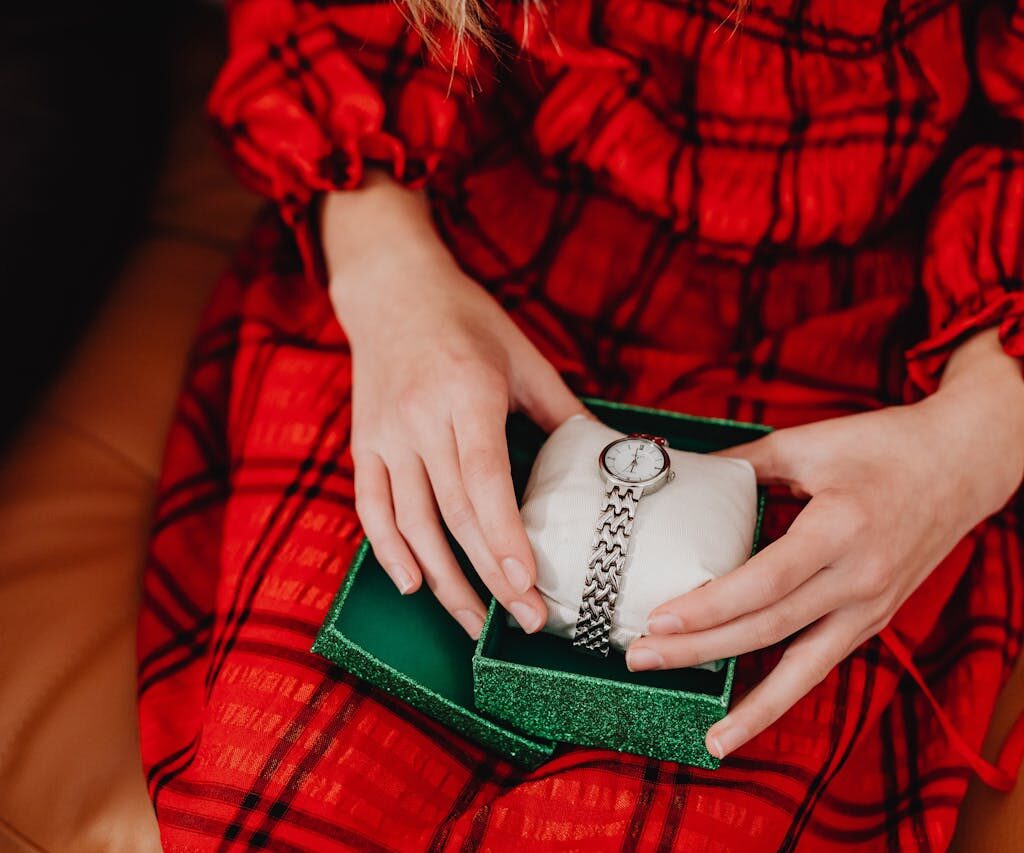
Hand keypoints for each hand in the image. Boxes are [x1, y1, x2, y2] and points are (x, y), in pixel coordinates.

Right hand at [322, 178, 586, 639]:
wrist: (392, 288)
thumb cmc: (467, 320)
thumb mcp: (523, 356)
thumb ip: (563, 412)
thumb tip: (612, 460)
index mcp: (467, 391)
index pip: (485, 479)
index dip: (505, 536)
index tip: (528, 584)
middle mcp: (421, 417)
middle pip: (453, 512)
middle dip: (489, 575)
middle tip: (525, 621)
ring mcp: (385, 434)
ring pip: (411, 522)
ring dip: (443, 579)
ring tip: (476, 623)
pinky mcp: (363, 443)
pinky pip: (371, 506)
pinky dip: (389, 550)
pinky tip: (414, 584)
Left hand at [625, 329, 1023, 758]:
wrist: (960, 464)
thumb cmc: (883, 446)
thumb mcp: (807, 443)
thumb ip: (743, 464)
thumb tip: (684, 474)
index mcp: (839, 528)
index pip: (764, 582)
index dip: (709, 607)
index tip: (657, 619)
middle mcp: (858, 578)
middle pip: (769, 629)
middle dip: (700, 651)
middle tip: (640, 658)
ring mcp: (871, 607)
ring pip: (801, 669)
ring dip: (748, 703)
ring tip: (706, 734)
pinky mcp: (874, 620)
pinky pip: (821, 666)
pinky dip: (785, 698)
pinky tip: (750, 722)